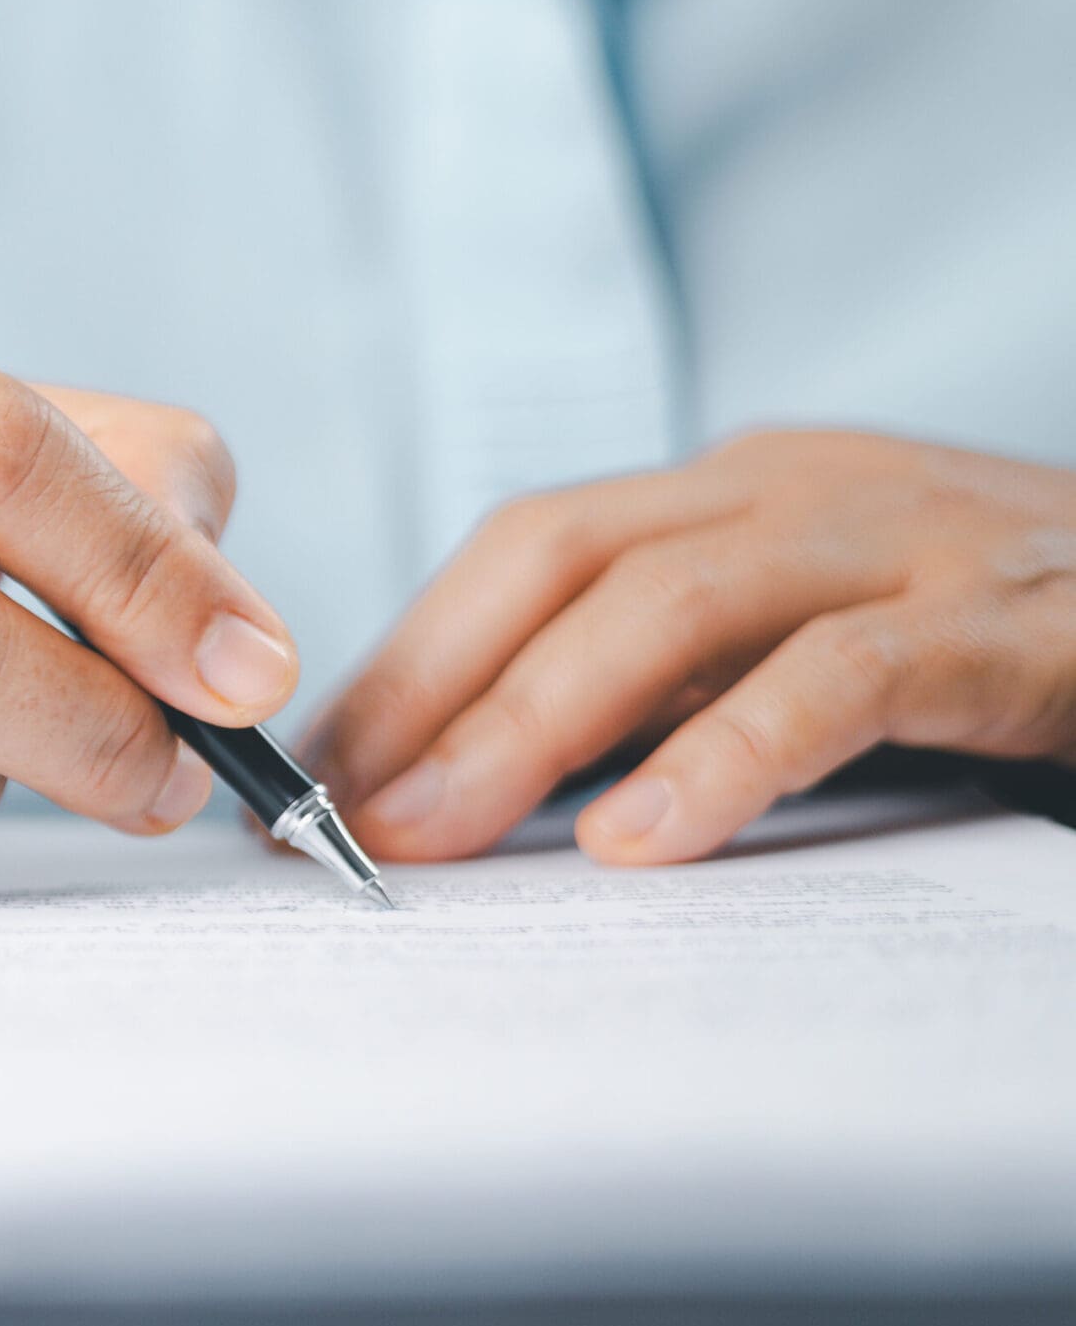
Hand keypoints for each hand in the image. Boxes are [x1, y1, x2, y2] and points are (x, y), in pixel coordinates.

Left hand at [314, 431, 1075, 864]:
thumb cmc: (1008, 636)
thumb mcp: (817, 633)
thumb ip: (684, 679)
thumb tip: (492, 772)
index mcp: (742, 488)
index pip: (531, 547)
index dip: (412, 651)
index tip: (318, 764)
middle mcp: (801, 489)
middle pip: (563, 555)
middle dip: (432, 683)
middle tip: (340, 809)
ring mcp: (906, 540)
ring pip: (670, 602)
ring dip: (529, 721)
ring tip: (439, 831)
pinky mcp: (1007, 621)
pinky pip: (840, 677)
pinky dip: (726, 756)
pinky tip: (643, 837)